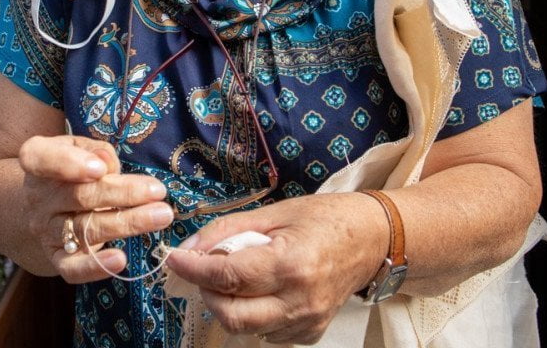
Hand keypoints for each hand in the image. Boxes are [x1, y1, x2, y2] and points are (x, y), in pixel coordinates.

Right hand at [18, 134, 174, 282]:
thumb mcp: (80, 148)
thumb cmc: (73, 167)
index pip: (41, 158)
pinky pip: (71, 268)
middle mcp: (38, 196)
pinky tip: (120, 259)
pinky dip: (94, 267)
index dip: (69, 164)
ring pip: (86, 229)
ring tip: (161, 216)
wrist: (46, 205)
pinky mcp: (57, 257)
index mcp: (38, 160)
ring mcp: (46, 229)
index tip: (101, 169)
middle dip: (123, 193)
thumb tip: (106, 161)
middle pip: (80, 196)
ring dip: (127, 223)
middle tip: (157, 191)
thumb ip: (95, 151)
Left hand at [163, 193, 388, 344]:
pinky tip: (261, 290)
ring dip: (228, 304)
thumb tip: (189, 248)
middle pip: (232, 314)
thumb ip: (228, 230)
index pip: (228, 276)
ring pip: (245, 328)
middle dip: (207, 293)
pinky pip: (266, 333)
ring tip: (234, 277)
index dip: (194, 269)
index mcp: (290, 263)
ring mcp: (307, 321)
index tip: (175, 258)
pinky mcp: (310, 333)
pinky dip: (252, 313)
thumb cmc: (324, 218)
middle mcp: (300, 299)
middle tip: (203, 270)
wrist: (371, 239)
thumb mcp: (274, 212)